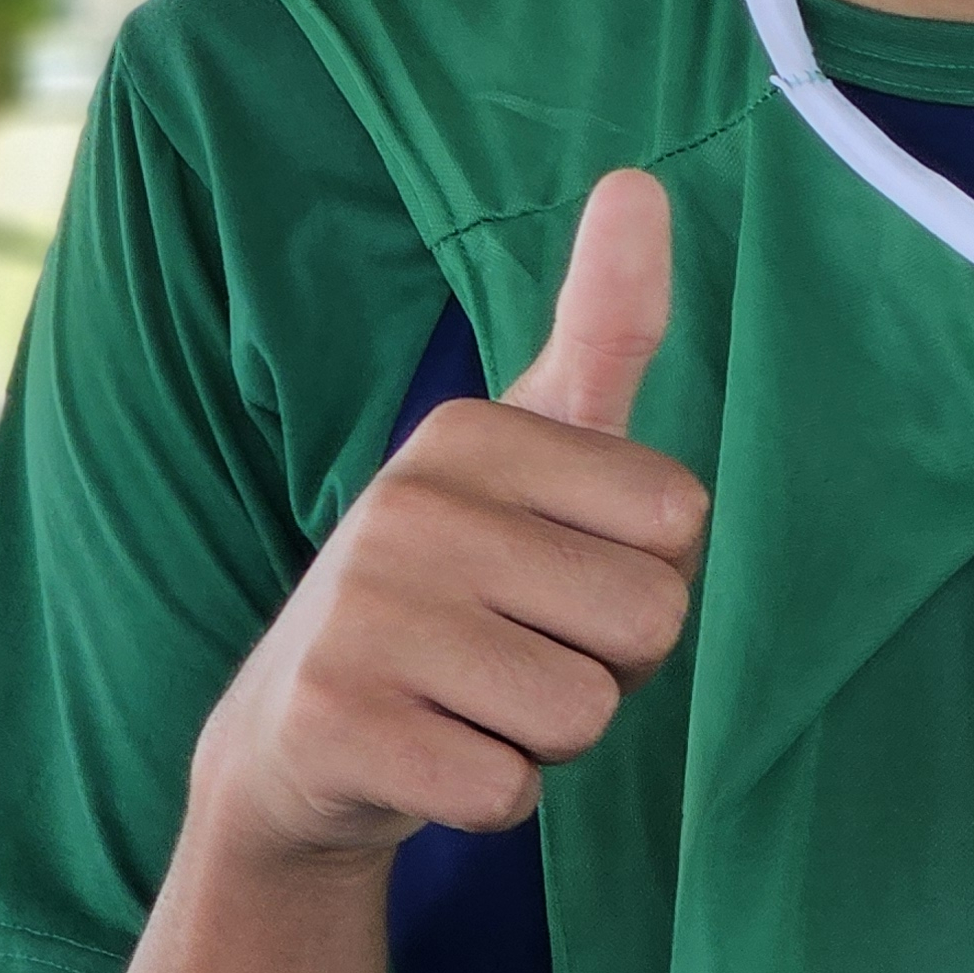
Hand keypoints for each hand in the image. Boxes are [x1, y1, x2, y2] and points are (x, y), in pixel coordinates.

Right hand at [187, 169, 708, 861]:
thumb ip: (602, 330)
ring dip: (546, 736)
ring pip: (582, 712)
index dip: (644, 577)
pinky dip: (489, 795)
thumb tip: (641, 177)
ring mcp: (361, 614)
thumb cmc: (451, 586)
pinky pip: (507, 790)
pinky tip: (429, 756)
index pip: (681, 522)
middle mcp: (407, 504)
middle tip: (514, 654)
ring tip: (471, 703)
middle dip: (607, 666)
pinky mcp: (335, 724)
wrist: (293, 738)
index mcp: (469, 430)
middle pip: (646, 622)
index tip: (558, 578)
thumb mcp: (528, 450)